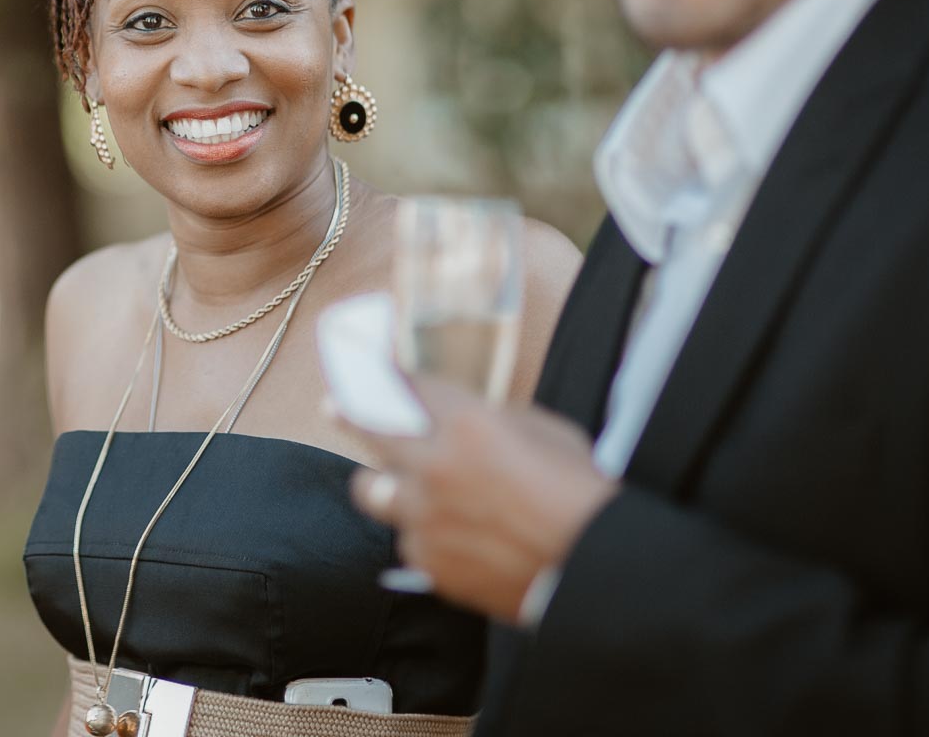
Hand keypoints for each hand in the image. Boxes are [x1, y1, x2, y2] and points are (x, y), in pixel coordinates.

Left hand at [345, 376, 617, 622]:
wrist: (594, 567)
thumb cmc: (580, 492)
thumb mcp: (542, 430)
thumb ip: (489, 419)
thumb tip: (459, 417)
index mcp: (466, 425)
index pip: (407, 386)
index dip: (383, 372)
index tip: (364, 362)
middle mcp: (434, 467)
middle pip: (370, 431)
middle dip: (349, 414)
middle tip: (334, 406)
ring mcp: (424, 518)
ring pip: (374, 493)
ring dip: (386, 487)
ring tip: (403, 489)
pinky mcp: (428, 562)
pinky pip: (407, 540)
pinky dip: (424, 536)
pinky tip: (454, 539)